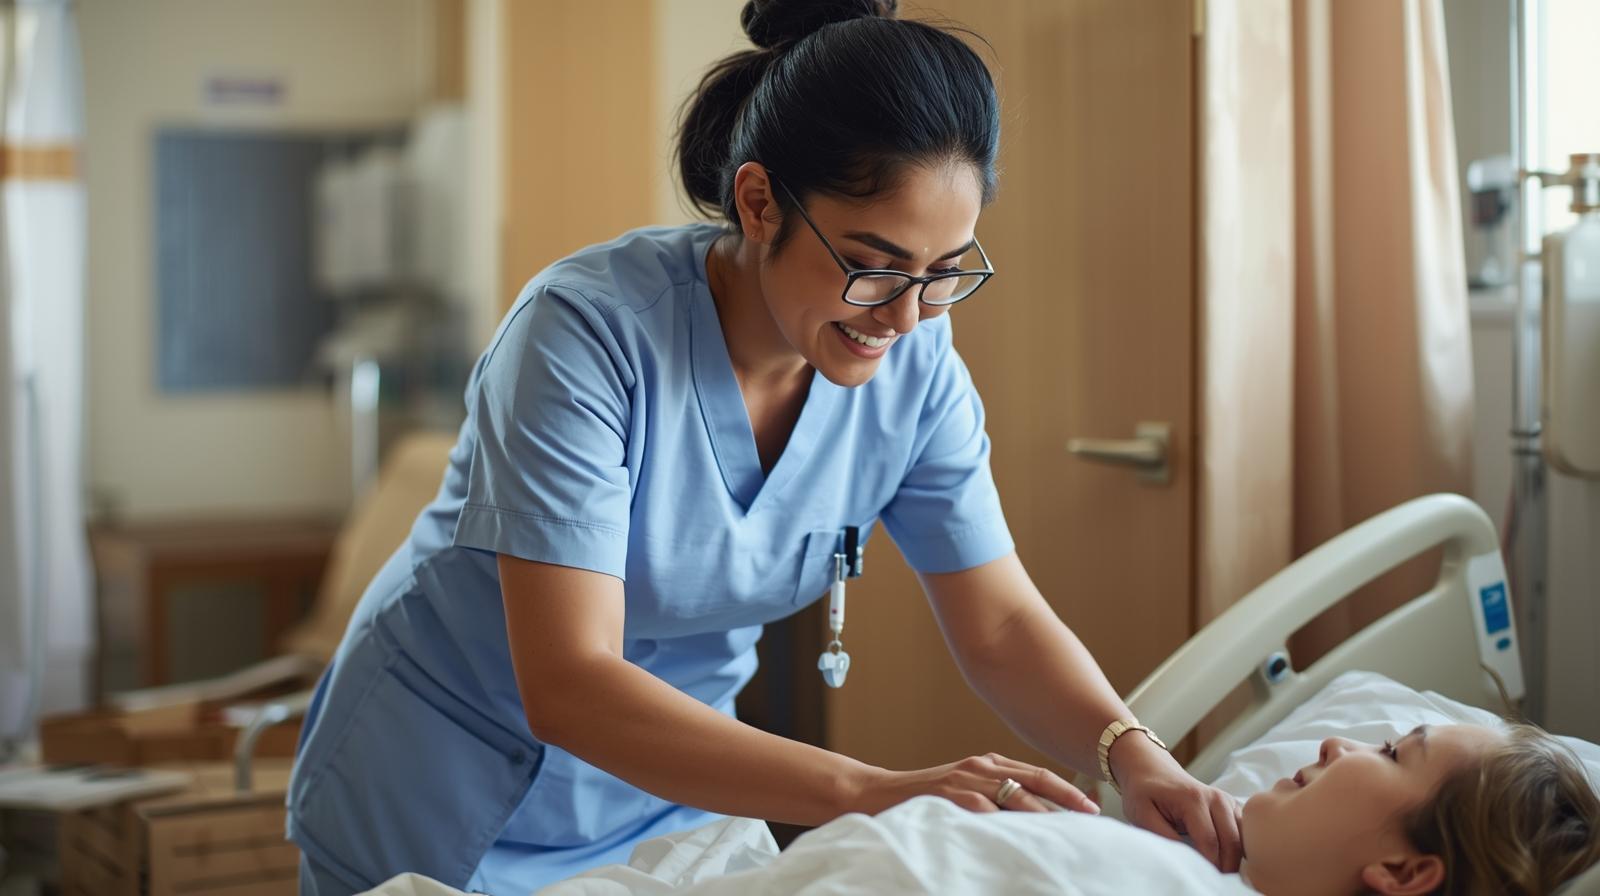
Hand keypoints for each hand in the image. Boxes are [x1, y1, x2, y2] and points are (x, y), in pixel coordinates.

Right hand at [857, 752, 1100, 815]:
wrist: (876, 794)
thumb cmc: (924, 798)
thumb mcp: (964, 790)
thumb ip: (994, 796)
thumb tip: (1031, 818)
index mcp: (988, 763)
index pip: (1037, 774)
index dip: (1067, 790)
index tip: (1092, 807)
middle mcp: (981, 766)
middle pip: (1035, 781)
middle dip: (1067, 799)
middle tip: (1092, 817)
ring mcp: (966, 780)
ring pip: (1018, 796)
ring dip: (1046, 814)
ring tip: (1068, 830)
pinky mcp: (952, 796)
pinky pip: (988, 809)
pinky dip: (1009, 823)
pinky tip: (1026, 836)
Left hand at [1111, 733, 1242, 871]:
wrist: (1153, 770)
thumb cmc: (1145, 793)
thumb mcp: (1142, 814)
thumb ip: (1163, 836)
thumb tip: (1186, 859)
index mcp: (1193, 799)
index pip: (1209, 841)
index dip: (1209, 866)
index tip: (1203, 880)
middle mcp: (1216, 798)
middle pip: (1232, 841)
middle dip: (1227, 867)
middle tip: (1217, 884)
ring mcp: (1227, 801)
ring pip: (1243, 837)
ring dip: (1238, 859)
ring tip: (1225, 876)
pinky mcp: (1232, 806)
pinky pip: (1245, 831)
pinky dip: (1242, 848)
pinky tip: (1232, 862)